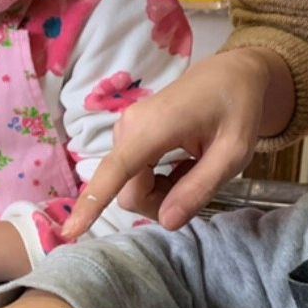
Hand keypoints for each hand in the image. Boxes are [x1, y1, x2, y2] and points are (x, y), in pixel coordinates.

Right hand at [63, 48, 291, 235]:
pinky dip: (158, 181)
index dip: (92, 204)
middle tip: (199, 188)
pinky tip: (183, 165)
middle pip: (129, 192)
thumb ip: (199, 188)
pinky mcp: (128, 136)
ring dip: (161, 192)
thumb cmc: (237, 109)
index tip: (69, 233)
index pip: (116, 172)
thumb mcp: (233, 153)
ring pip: (131, 187)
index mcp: (153, 128)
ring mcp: (125, 131)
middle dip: (159, 203)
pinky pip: (133, 175)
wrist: (231, 74)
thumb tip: (166, 222)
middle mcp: (128, 128)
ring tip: (194, 171)